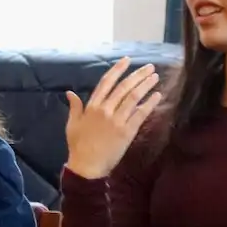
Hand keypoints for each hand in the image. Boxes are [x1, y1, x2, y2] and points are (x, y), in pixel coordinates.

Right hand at [64, 56, 161, 178]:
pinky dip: (149, 104)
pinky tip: (157, 96)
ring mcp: (117, 120)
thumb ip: (74, 107)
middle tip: (150, 67)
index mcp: (92, 106)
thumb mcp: (72, 124)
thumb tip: (70, 92)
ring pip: (133, 97)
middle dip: (138, 75)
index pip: (106, 82)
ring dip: (145, 85)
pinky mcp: (127, 132)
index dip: (118, 69)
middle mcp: (105, 110)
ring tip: (155, 77)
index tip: (127, 60)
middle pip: (124, 87)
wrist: (87, 166)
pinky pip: (140, 114)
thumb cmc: (78, 146)